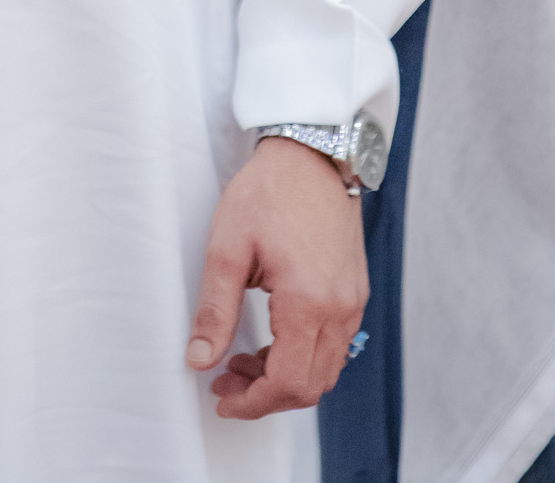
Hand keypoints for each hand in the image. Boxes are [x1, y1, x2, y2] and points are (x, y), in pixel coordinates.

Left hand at [185, 136, 366, 419]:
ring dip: (286, 377)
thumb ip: (214, 310)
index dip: (252, 403)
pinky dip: (304, 356)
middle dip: (266, 395)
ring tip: (243, 358)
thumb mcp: (228, 247)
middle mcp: (340, 309)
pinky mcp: (355, 290)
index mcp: (308, 303)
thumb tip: (199, 360)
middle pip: (310, 387)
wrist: (311, 152)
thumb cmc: (268, 191)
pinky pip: (335, 345)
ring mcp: (353, 300)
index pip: (286, 383)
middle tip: (226, 379)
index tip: (222, 397)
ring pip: (325, 369)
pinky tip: (272, 338)